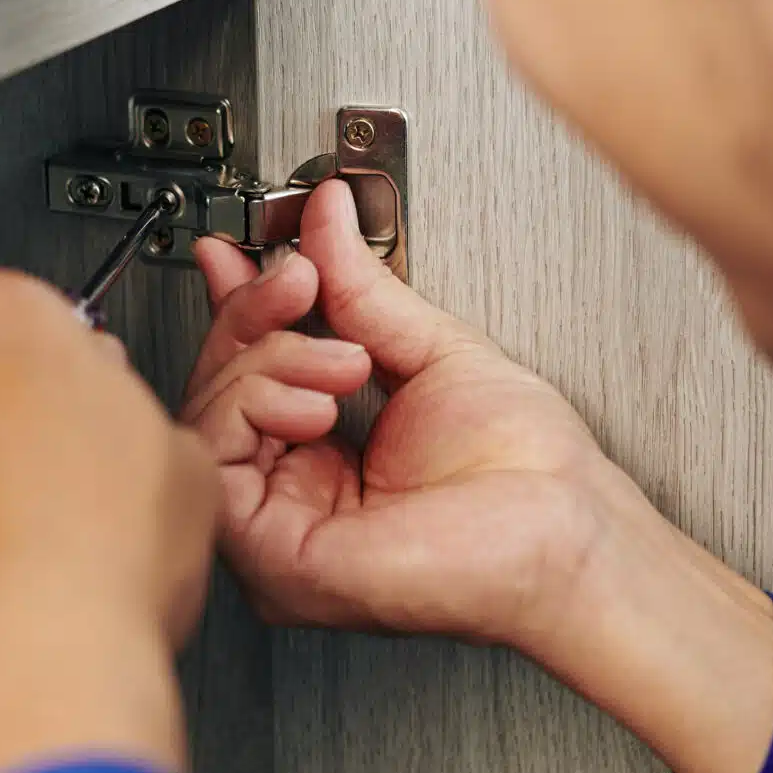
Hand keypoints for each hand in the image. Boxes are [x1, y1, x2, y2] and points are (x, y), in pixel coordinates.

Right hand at [186, 180, 640, 657]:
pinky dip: (256, 403)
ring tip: (348, 363)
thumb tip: (325, 216)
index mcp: (328, 461)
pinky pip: (216, 459)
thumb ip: (362, 288)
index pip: (251, 377)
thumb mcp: (429, 350)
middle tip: (302, 283)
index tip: (233, 254)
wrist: (563, 526)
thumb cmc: (527, 473)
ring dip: (270, 359)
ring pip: (210, 417)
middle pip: (220, 390)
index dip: (238, 309)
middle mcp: (295, 498)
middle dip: (255, 316)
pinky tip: (318, 399)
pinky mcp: (271, 555)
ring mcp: (280, 531)